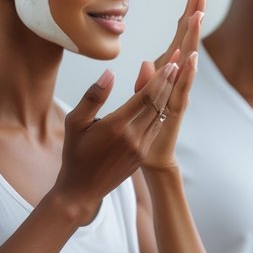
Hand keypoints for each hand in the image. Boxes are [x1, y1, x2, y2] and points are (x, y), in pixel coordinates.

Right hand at [54, 61, 181, 224]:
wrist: (82, 189)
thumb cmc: (74, 154)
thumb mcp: (74, 123)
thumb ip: (93, 97)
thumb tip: (110, 73)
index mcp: (117, 126)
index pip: (145, 97)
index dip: (159, 79)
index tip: (170, 63)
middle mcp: (134, 136)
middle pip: (157, 104)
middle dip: (169, 82)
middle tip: (179, 62)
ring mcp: (141, 147)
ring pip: (159, 116)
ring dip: (168, 95)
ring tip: (175, 77)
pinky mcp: (143, 154)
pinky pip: (156, 128)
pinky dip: (161, 111)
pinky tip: (163, 100)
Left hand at [134, 0, 205, 167]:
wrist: (150, 156)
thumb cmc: (144, 127)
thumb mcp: (139, 99)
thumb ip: (143, 81)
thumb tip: (146, 62)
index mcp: (167, 72)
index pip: (180, 36)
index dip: (187, 13)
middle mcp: (178, 77)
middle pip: (188, 39)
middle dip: (195, 13)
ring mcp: (180, 91)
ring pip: (188, 59)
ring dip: (193, 37)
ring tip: (199, 14)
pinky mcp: (176, 107)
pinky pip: (183, 86)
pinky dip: (188, 71)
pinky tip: (192, 56)